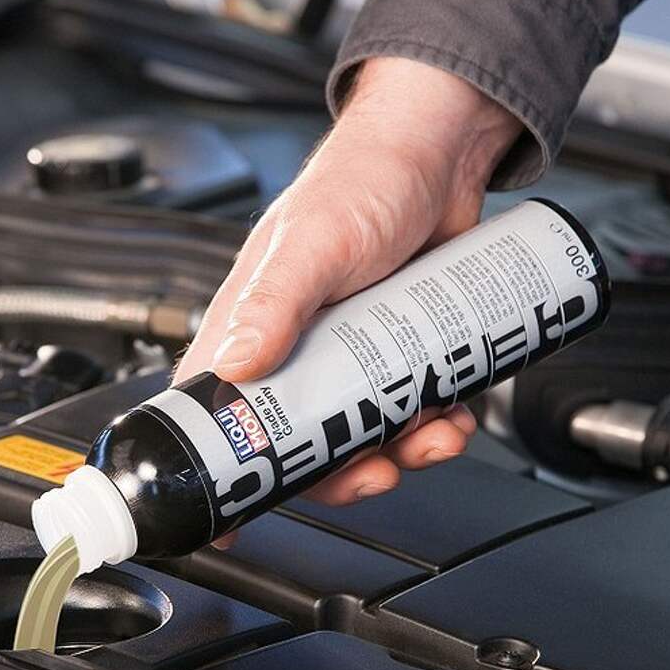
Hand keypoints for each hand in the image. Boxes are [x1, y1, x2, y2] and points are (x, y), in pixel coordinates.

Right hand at [174, 57, 521, 547]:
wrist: (443, 154)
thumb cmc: (364, 179)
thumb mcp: (314, 241)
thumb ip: (273, 302)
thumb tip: (233, 369)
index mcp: (252, 326)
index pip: (217, 411)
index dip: (227, 468)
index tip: (242, 514)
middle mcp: (297, 346)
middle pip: (300, 441)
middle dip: (340, 470)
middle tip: (375, 472)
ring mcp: (352, 352)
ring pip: (361, 432)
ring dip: (399, 450)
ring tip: (432, 435)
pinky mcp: (398, 348)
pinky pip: (408, 407)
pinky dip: (431, 424)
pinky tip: (451, 413)